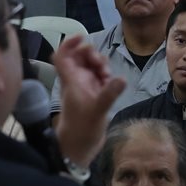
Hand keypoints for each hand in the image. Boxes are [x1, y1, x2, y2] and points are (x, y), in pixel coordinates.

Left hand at [52, 35, 126, 166]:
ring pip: (91, 66)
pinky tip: (112, 84)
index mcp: (71, 80)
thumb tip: (121, 79)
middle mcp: (76, 81)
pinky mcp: (94, 94)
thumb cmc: (81, 129)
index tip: (83, 37)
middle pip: (80, 57)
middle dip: (92, 55)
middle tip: (102, 66)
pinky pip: (99, 77)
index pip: (63, 55)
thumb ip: (108, 94)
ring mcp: (85, 87)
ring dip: (101, 66)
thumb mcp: (96, 111)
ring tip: (108, 77)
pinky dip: (106, 76)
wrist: (79, 148)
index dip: (70, 43)